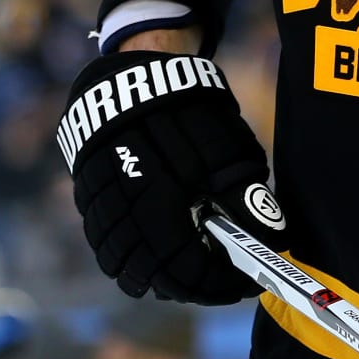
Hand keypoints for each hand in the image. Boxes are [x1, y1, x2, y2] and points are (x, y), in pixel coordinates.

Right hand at [58, 50, 285, 302]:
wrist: (134, 74)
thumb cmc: (191, 111)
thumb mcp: (230, 147)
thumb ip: (248, 196)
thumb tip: (272, 241)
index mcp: (164, 192)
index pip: (186, 263)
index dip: (215, 282)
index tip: (240, 284)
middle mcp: (126, 203)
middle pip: (152, 271)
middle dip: (188, 284)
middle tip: (218, 284)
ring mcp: (100, 201)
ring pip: (121, 262)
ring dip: (156, 276)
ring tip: (188, 275)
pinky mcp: (85, 196)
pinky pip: (102, 243)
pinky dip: (126, 259)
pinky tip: (151, 259)